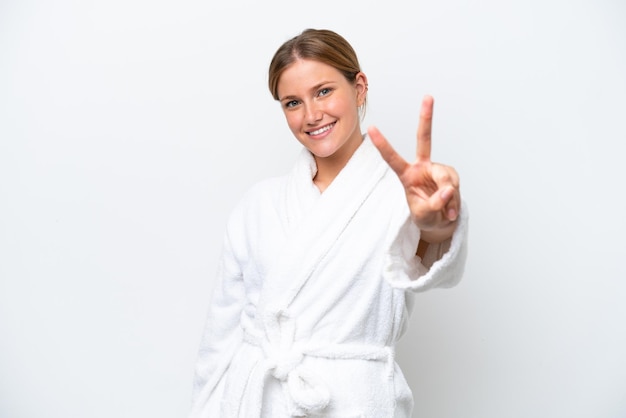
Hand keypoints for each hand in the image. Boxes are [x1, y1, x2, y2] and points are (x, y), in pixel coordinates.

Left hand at [368, 95, 459, 242]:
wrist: (441, 221)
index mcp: (407, 174)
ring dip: (448, 199)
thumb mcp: (423, 215)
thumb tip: (448, 190)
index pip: (392, 158)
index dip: (382, 144)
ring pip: (446, 179)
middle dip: (427, 118)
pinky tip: (450, 208)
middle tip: (428, 97)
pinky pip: (455, 187)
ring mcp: (438, 169)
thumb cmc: (425, 215)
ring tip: (445, 211)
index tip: (372, 128)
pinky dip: (454, 202)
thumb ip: (433, 203)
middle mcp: (422, 167)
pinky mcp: (451, 175)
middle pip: (425, 139)